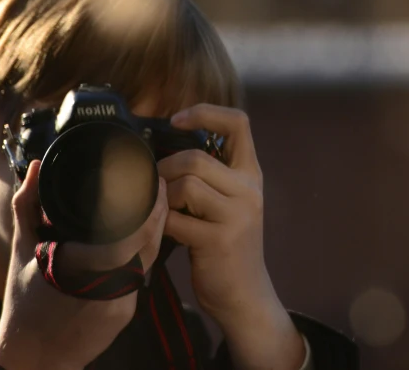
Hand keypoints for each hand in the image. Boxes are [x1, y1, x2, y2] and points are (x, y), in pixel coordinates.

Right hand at [0, 160, 168, 369]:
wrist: (34, 356)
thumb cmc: (24, 302)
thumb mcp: (22, 249)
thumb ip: (27, 205)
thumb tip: (36, 168)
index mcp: (80, 266)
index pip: (129, 234)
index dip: (147, 208)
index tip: (150, 180)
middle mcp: (107, 285)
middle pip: (148, 243)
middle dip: (159, 211)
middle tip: (161, 183)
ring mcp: (121, 302)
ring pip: (149, 258)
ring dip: (157, 229)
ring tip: (158, 201)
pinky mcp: (127, 313)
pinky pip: (141, 274)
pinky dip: (145, 250)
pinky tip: (146, 233)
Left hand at [159, 104, 304, 369]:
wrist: (244, 295)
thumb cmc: (225, 244)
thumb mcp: (227, 202)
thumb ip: (209, 174)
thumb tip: (162, 147)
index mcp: (251, 174)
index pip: (238, 123)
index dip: (205, 113)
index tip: (176, 120)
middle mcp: (250, 190)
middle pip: (196, 157)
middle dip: (166, 168)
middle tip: (156, 187)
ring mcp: (238, 216)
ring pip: (186, 184)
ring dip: (163, 196)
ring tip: (163, 210)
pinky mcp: (220, 240)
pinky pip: (177, 219)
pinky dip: (163, 223)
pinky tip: (166, 232)